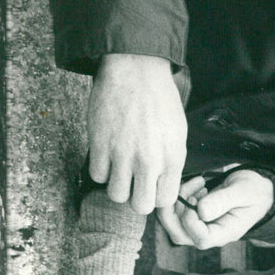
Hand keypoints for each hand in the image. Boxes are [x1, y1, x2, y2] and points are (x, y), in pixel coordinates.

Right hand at [88, 54, 186, 214]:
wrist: (135, 68)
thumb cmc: (159, 100)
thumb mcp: (177, 133)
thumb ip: (171, 163)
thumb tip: (162, 187)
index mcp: (172, 158)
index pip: (165, 201)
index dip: (156, 196)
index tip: (152, 186)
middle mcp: (149, 160)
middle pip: (140, 206)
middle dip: (137, 197)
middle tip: (134, 182)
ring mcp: (123, 153)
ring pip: (116, 195)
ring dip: (117, 185)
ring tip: (120, 169)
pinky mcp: (100, 143)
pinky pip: (97, 176)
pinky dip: (101, 170)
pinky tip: (107, 156)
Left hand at [157, 170, 274, 247]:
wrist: (258, 190)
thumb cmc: (255, 191)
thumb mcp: (243, 192)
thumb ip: (223, 200)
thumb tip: (200, 210)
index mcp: (225, 233)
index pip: (201, 238)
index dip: (190, 220)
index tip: (195, 198)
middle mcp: (211, 234)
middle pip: (180, 236)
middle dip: (173, 213)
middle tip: (187, 189)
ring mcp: (203, 227)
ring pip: (175, 225)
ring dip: (177, 202)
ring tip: (196, 184)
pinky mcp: (197, 217)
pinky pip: (178, 213)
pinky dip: (180, 197)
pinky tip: (196, 185)